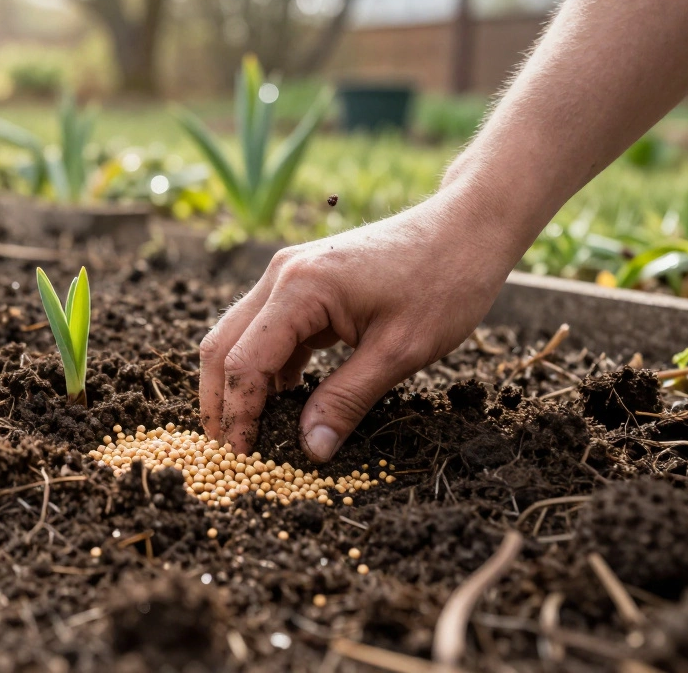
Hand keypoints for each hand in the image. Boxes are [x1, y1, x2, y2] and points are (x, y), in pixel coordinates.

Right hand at [198, 191, 521, 461]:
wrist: (467, 227)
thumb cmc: (443, 281)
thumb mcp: (399, 352)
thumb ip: (347, 401)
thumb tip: (311, 451)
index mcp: (299, 289)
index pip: (244, 362)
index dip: (239, 415)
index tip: (244, 460)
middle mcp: (281, 275)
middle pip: (222, 346)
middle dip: (220, 402)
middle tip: (230, 452)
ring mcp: (289, 275)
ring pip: (238, 337)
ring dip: (240, 384)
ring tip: (253, 433)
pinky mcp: (304, 283)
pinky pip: (268, 330)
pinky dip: (266, 367)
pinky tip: (284, 401)